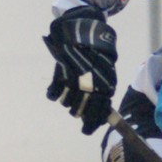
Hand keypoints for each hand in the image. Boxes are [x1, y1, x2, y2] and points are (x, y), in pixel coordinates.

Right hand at [43, 6, 117, 134]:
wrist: (85, 30)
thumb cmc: (99, 53)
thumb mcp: (108, 72)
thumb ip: (104, 92)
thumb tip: (101, 114)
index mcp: (105, 87)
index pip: (98, 114)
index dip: (91, 125)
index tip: (86, 131)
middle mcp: (90, 87)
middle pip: (80, 111)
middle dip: (78, 112)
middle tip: (77, 108)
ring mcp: (74, 81)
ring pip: (67, 103)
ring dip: (67, 101)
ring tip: (69, 91)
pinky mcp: (60, 74)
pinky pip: (53, 94)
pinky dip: (53, 94)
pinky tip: (55, 91)